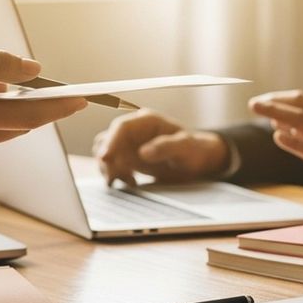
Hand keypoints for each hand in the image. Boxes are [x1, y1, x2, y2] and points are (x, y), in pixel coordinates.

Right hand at [92, 109, 229, 184]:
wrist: (197, 161)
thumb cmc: (194, 150)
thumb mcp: (185, 148)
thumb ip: (166, 147)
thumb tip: (143, 152)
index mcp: (147, 121)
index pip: (121, 128)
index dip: (111, 142)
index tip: (105, 158)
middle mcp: (135, 130)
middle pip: (108, 140)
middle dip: (108, 159)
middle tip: (116, 177)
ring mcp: (130, 144)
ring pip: (107, 153)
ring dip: (109, 168)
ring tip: (128, 180)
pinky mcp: (128, 158)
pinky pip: (112, 164)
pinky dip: (115, 174)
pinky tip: (131, 181)